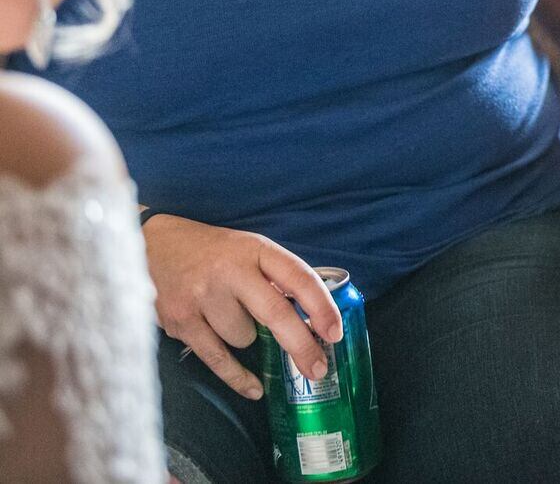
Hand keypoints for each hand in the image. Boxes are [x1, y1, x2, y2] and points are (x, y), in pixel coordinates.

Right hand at [143, 215, 340, 399]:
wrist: (152, 245)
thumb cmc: (213, 252)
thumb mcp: (249, 250)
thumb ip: (277, 277)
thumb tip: (314, 317)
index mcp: (255, 250)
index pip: (298, 278)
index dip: (321, 307)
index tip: (335, 332)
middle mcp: (229, 271)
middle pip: (275, 313)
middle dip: (301, 345)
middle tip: (319, 368)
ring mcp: (202, 296)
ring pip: (244, 338)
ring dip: (248, 337)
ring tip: (230, 315)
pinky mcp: (179, 320)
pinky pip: (217, 358)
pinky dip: (237, 376)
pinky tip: (255, 387)